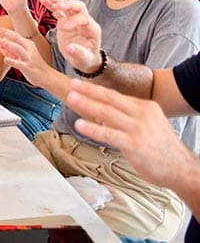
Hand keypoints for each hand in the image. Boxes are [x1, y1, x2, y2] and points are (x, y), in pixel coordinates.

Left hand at [0, 27, 50, 86]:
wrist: (46, 76)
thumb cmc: (33, 64)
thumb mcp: (22, 55)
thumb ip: (10, 51)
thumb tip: (0, 45)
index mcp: (27, 44)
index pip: (15, 35)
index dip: (5, 31)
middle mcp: (28, 49)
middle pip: (16, 38)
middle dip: (6, 33)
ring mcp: (28, 57)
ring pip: (18, 49)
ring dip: (8, 44)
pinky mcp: (28, 67)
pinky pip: (19, 63)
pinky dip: (12, 61)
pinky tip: (5, 59)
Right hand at [40, 0, 102, 73]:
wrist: (83, 59)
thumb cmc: (86, 60)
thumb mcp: (84, 60)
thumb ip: (79, 53)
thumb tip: (69, 48)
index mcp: (92, 29)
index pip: (84, 18)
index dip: (74, 20)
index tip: (63, 27)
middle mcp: (84, 21)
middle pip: (78, 7)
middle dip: (68, 5)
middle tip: (58, 5)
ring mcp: (74, 20)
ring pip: (68, 6)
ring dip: (59, 1)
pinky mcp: (65, 21)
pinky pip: (59, 11)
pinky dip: (51, 5)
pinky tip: (44, 0)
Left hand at [65, 78, 195, 188]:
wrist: (180, 168)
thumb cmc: (160, 148)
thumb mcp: (146, 125)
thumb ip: (124, 119)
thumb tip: (100, 116)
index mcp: (145, 107)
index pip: (115, 96)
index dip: (95, 89)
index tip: (80, 83)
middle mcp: (142, 114)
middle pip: (110, 99)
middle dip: (88, 91)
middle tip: (72, 85)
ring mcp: (138, 128)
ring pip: (107, 113)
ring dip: (87, 104)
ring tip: (71, 98)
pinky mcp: (134, 144)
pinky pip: (109, 134)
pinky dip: (92, 128)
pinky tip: (79, 124)